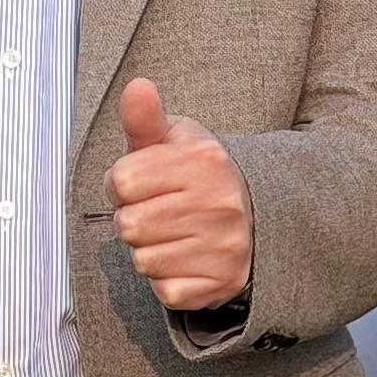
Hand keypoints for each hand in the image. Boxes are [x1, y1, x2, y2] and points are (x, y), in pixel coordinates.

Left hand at [111, 79, 253, 311]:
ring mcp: (225, 245)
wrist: (256, 216)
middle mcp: (220, 202)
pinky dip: (168, 280)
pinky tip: (186, 259)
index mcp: (204, 159)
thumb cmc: (199, 177)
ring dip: (150, 251)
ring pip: (143, 260)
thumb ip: (145, 119)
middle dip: (134, 220)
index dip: (123, 185)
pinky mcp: (223, 282)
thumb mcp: (175, 140)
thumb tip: (137, 85)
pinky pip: (166, 290)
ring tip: (175, 236)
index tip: (145, 184)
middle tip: (160, 212)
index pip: (120, 181)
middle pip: (128, 225)